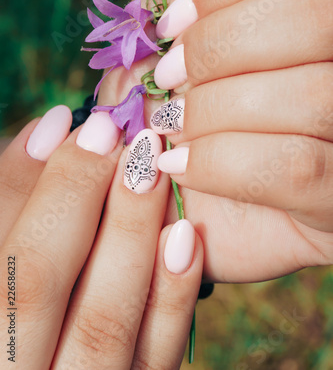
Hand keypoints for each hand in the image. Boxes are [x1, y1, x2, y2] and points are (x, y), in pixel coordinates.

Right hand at [0, 107, 202, 368]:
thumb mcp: (8, 256)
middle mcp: (17, 369)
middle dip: (74, 198)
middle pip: (35, 286)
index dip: (23, 184)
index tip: (62, 123)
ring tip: (149, 172)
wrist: (49, 360)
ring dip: (128, 236)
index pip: (0, 259)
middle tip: (111, 135)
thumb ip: (17, 205)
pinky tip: (183, 239)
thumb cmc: (25, 305)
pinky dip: (171, 299)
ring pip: (101, 325)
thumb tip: (51, 129)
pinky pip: (155, 360)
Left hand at [98, 0, 332, 282]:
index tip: (174, 19)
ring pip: (311, 93)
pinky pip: (294, 167)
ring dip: (212, 109)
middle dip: (218, 44)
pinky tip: (183, 165)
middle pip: (315, 12)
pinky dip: (219, 162)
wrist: (170, 176)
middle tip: (173, 74)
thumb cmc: (183, 81)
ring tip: (173, 124)